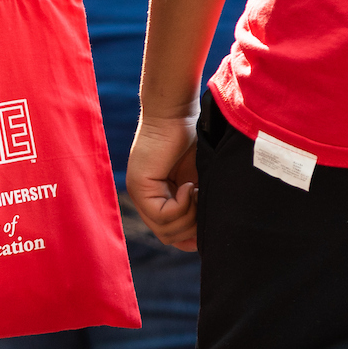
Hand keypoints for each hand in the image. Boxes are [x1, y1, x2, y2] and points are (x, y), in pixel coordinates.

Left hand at [126, 113, 198, 250]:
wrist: (178, 111)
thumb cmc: (195, 139)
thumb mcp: (202, 180)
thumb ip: (200, 204)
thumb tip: (205, 237)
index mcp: (159, 199)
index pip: (171, 235)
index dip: (191, 236)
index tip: (208, 222)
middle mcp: (146, 200)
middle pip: (169, 237)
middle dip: (193, 226)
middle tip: (203, 198)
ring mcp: (140, 194)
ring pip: (165, 231)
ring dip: (189, 215)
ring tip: (197, 189)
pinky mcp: (139, 187)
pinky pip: (162, 215)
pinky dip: (181, 205)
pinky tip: (189, 185)